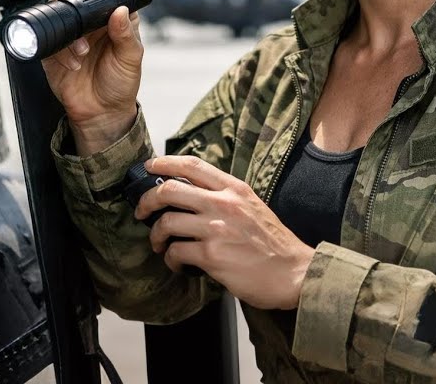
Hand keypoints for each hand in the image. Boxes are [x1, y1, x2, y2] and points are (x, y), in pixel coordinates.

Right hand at [41, 0, 143, 153]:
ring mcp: (72, 34)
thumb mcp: (131, 59)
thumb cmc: (120, 85)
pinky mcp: (54, 49)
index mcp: (113, 18)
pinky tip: (73, 63)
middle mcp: (91, 23)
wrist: (101, 113)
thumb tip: (121, 10)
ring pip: (60, 12)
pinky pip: (49, 39)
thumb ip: (126, 35)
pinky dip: (60, 49)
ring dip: (69, 25)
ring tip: (82, 48)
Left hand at [136, 156, 315, 309]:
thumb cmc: (273, 243)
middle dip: (147, 201)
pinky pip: (176, 252)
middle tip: (142, 211)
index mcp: (234, 189)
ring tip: (160, 244)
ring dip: (156, 236)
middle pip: (169, 190)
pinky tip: (178, 264)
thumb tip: (192, 196)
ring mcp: (216, 229)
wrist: (293, 272)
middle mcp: (224, 204)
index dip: (164, 163)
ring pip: (167, 223)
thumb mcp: (253, 206)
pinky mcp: (212, 255)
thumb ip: (225, 198)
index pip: (192, 165)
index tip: (149, 167)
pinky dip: (171, 259)